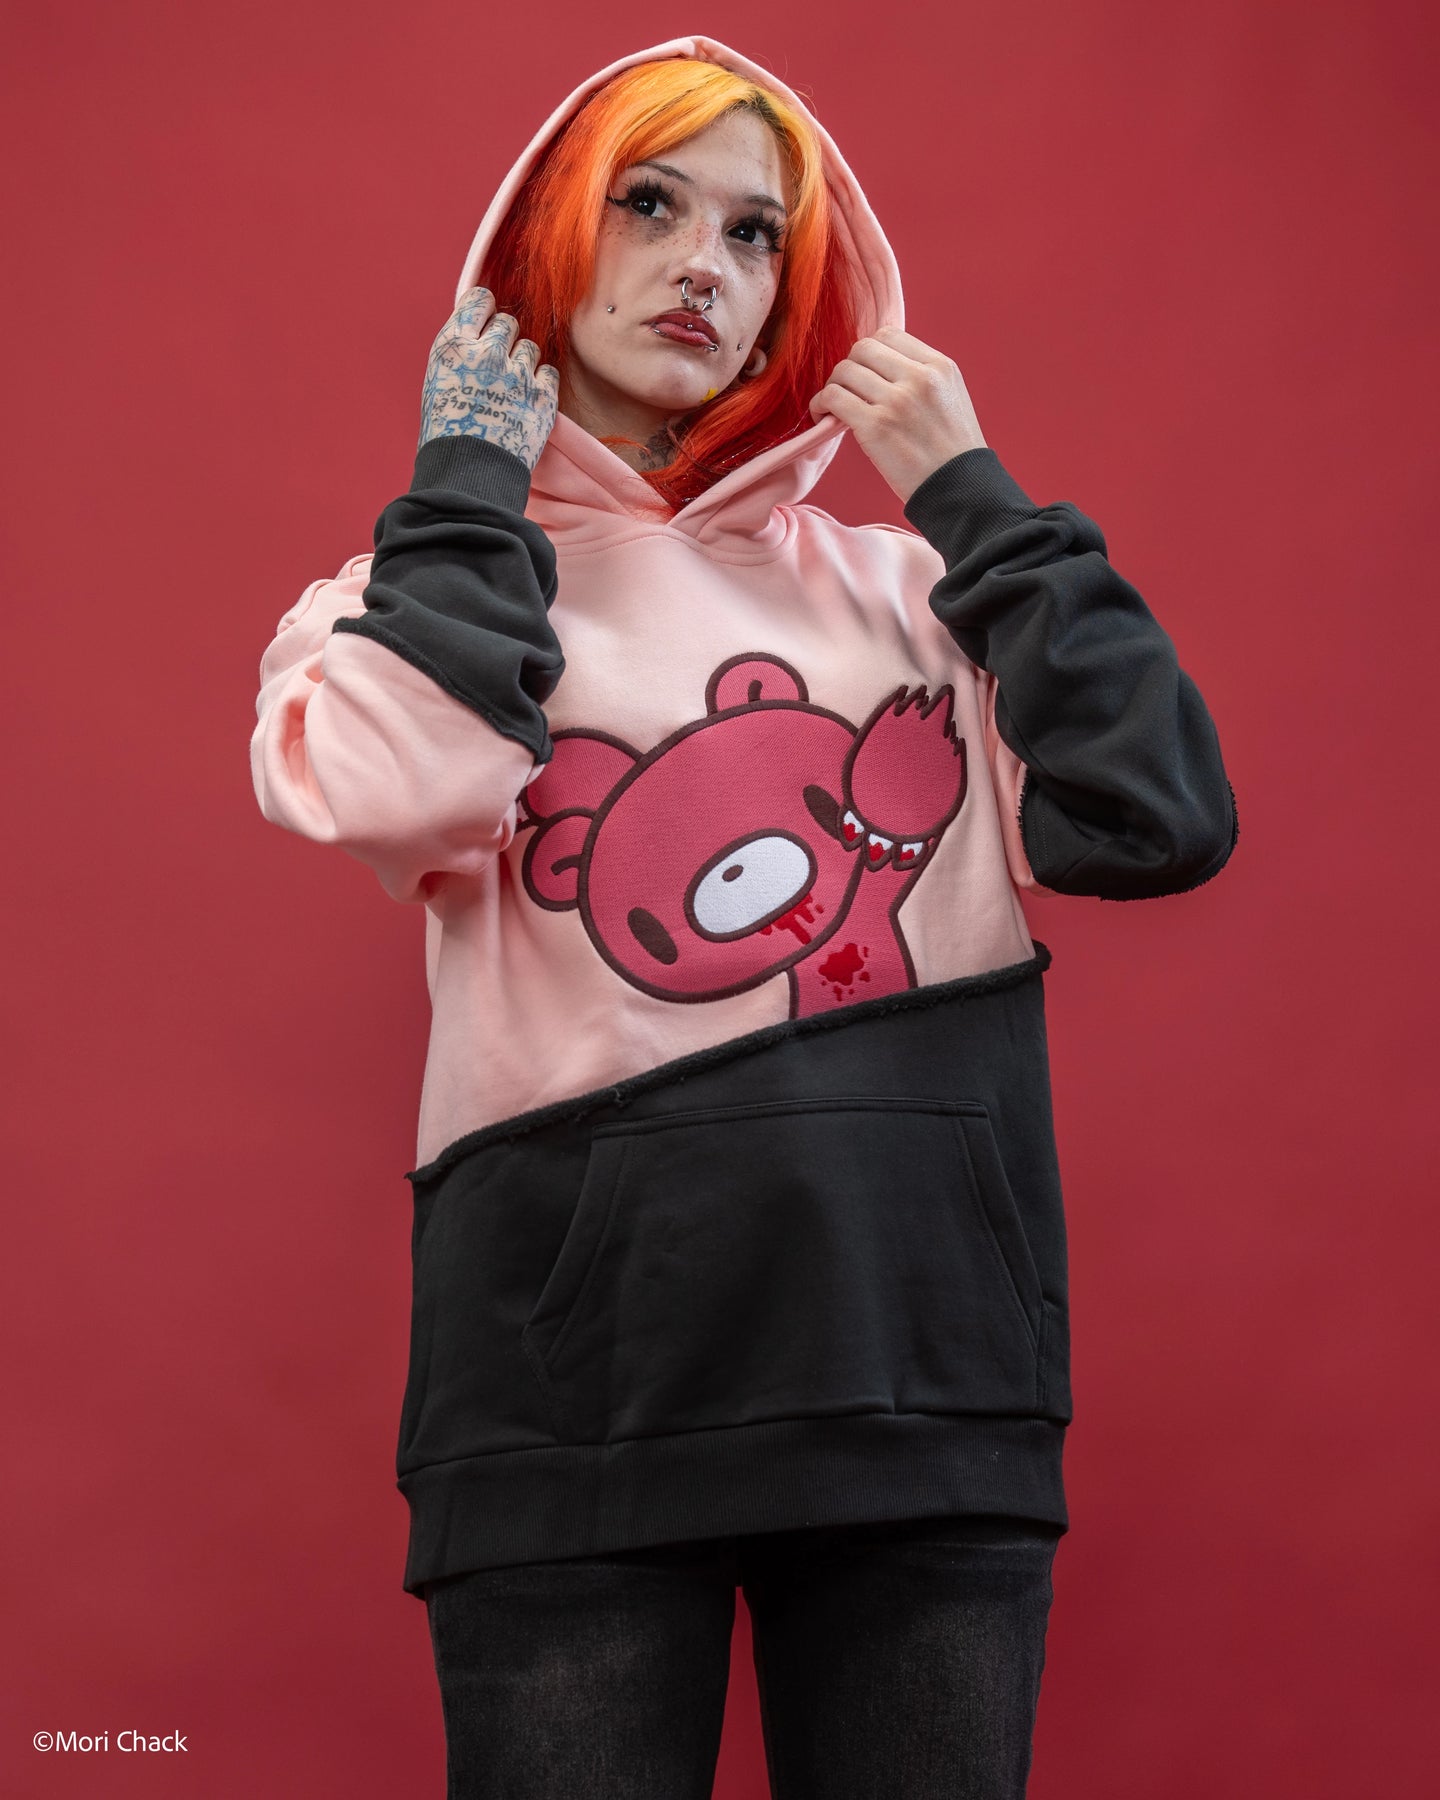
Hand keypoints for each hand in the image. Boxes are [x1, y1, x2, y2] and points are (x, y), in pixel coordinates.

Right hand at [418, 287, 558, 469]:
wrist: (469, 476)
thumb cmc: (447, 433)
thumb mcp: (437, 382)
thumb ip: (460, 353)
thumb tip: (478, 334)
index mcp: (454, 345)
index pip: (480, 300)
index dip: (485, 311)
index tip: (486, 324)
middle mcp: (487, 352)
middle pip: (508, 322)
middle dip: (504, 340)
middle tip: (497, 367)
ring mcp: (518, 373)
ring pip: (530, 346)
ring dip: (524, 362)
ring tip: (511, 389)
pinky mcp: (543, 396)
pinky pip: (549, 371)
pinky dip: (541, 383)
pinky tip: (528, 400)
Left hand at [809, 327, 986, 503]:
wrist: (960, 490)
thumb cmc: (952, 453)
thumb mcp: (950, 398)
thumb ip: (921, 377)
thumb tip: (878, 367)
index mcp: (939, 366)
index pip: (889, 334)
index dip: (870, 354)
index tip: (867, 376)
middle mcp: (919, 377)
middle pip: (863, 348)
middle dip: (850, 368)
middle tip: (848, 393)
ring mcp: (897, 401)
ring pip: (844, 371)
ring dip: (832, 387)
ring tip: (833, 408)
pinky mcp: (876, 426)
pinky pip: (833, 398)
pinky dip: (821, 404)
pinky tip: (823, 418)